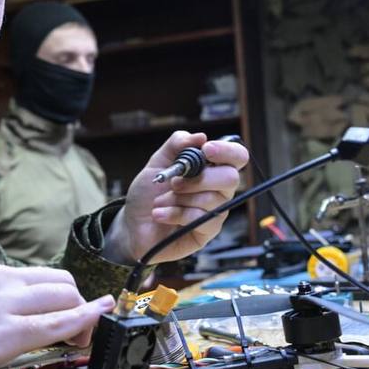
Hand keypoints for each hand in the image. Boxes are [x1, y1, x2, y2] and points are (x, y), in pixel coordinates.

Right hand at [0, 246, 113, 368]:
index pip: (17, 275)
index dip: (37, 295)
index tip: (40, 308)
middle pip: (52, 279)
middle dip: (71, 297)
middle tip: (79, 317)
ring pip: (62, 296)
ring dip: (82, 310)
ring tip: (92, 324)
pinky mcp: (2, 336)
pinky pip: (58, 324)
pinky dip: (85, 321)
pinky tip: (96, 322)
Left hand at [105, 132, 248, 264]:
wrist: (132, 224)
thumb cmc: (147, 195)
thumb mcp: (156, 164)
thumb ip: (176, 145)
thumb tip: (200, 136)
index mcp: (210, 170)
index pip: (237, 157)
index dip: (227, 151)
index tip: (207, 150)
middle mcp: (218, 190)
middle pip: (231, 178)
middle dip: (199, 179)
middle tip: (174, 183)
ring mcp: (215, 212)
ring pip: (212, 200)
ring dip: (179, 199)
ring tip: (160, 202)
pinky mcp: (207, 232)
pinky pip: (200, 219)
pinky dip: (175, 214)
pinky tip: (160, 214)